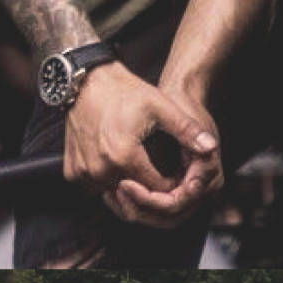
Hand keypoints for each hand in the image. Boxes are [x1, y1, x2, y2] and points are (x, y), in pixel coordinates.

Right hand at [64, 62, 221, 226]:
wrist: (86, 82)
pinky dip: (110, 185)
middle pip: (136, 199)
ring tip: (143, 171)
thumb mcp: (160, 106)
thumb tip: (210, 147)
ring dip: (131, 191)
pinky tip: (121, 169)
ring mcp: (84, 173)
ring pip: (115, 198)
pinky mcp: (73, 172)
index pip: (158, 190)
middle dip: (153, 193)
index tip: (178, 173)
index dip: (174, 186)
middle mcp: (100, 170)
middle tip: (161, 174)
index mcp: (124, 157)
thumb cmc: (123, 91)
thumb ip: (186, 130)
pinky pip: (96, 190)